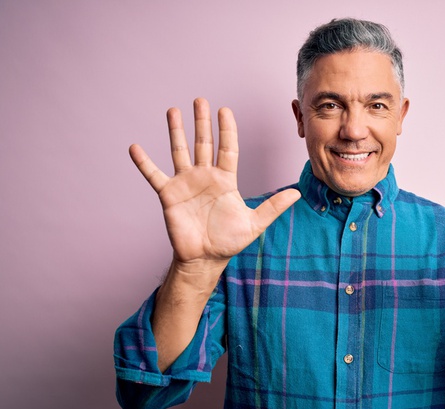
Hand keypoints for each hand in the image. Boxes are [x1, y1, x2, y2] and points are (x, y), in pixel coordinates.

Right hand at [129, 98, 300, 267]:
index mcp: (226, 180)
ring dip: (176, 131)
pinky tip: (135, 147)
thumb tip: (297, 194)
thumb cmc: (229, 241)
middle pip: (203, 143)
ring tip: (173, 110)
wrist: (205, 259)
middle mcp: (205, 176)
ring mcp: (186, 183)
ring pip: (180, 151)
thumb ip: (274, 207)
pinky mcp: (169, 195)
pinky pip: (154, 175)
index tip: (224, 110)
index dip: (227, 129)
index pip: (227, 148)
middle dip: (202, 122)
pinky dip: (144, 162)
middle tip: (200, 100)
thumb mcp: (255, 223)